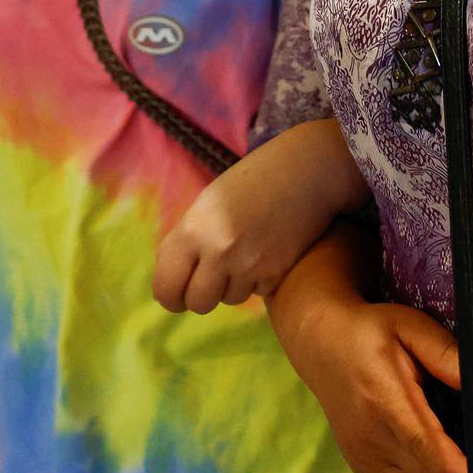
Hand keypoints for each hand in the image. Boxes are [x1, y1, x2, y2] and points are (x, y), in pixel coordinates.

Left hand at [154, 119, 368, 314]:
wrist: (306, 170)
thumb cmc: (252, 182)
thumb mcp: (207, 205)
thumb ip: (187, 242)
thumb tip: (172, 283)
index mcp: (193, 229)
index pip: (166, 288)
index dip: (171, 296)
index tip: (178, 295)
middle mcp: (219, 250)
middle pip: (198, 303)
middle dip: (203, 295)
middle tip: (212, 279)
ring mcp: (250, 264)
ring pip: (230, 299)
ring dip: (234, 284)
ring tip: (247, 252)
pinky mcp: (278, 272)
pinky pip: (258, 292)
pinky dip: (261, 279)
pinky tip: (268, 251)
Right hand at [289, 298, 472, 472]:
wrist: (323, 346)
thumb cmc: (370, 332)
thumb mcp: (409, 325)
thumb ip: (445, 352)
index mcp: (384, 397)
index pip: (423, 441)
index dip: (452, 464)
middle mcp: (371, 435)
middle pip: (423, 471)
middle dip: (457, 470)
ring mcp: (364, 456)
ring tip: (462, 455)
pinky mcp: (362, 466)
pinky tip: (436, 458)